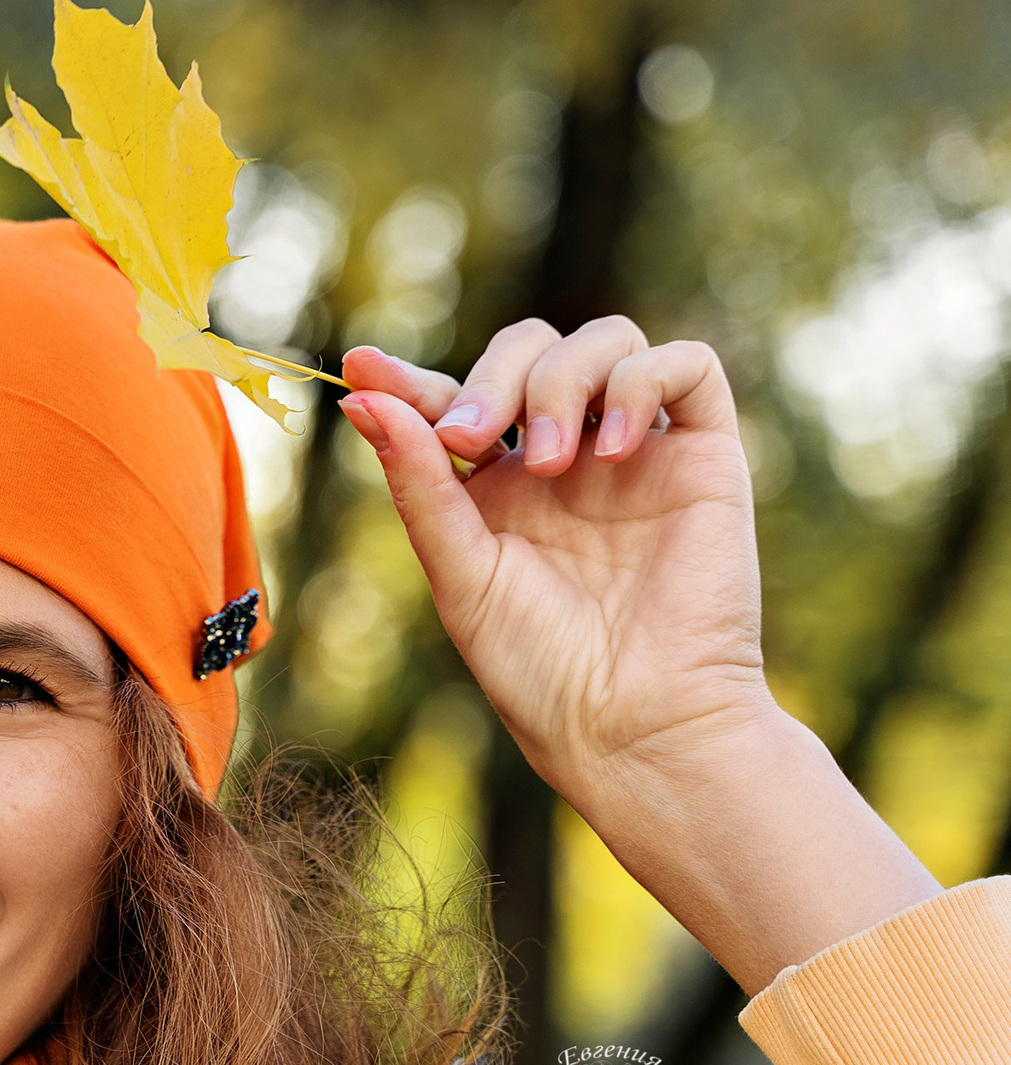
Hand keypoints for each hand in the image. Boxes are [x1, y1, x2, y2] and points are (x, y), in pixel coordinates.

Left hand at [340, 322, 936, 987]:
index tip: (361, 365)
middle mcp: (568, 459)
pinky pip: (688, 366)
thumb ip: (420, 482)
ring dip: (562, 381)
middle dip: (491, 377)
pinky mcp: (704, 457)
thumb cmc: (540, 668)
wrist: (634, 724)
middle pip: (530, 351)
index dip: (409, 377)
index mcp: (500, 487)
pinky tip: (612, 447)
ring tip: (551, 462)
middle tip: (470, 437)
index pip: (454, 401)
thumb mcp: (459, 571)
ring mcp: (636, 453)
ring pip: (606, 341)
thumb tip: (363, 400)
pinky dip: (643, 380)